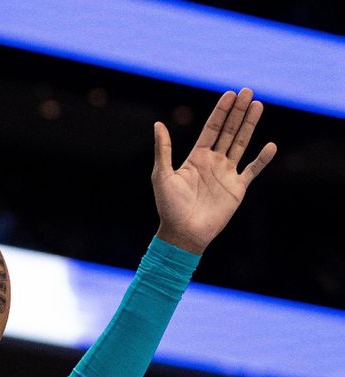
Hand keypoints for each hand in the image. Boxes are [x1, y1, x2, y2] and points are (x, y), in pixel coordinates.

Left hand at [151, 88, 276, 253]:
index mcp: (196, 158)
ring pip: (241, 144)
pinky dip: (262, 159)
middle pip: (229, 131)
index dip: (221, 112)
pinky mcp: (237, 189)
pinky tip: (271, 146)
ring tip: (258, 106)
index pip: (211, 129)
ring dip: (250, 126)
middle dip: (238, 112)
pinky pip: (252, 170)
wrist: (183, 233)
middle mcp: (213, 162)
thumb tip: (158, 125)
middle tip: (248, 91)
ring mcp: (226, 174)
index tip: (230, 94)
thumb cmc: (169, 207)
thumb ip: (163, 150)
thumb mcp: (162, 175)